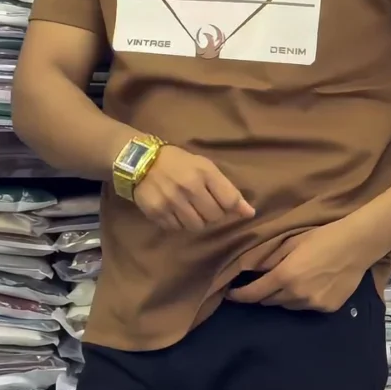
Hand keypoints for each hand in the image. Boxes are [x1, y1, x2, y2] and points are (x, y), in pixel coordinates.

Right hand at [134, 146, 254, 231]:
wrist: (141, 160)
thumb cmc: (178, 162)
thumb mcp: (205, 167)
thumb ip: (227, 189)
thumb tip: (250, 213)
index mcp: (204, 172)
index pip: (229, 201)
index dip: (232, 208)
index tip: (229, 208)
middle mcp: (189, 187)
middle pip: (214, 217)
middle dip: (212, 214)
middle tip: (203, 204)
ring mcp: (172, 201)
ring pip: (196, 227)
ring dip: (196, 220)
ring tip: (189, 208)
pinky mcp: (157, 212)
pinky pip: (177, 229)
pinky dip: (179, 223)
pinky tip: (174, 210)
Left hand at [228, 220, 369, 310]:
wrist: (355, 245)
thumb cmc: (321, 237)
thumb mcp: (291, 242)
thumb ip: (269, 257)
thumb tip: (249, 268)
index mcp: (285, 275)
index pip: (254, 292)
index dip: (240, 295)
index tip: (231, 294)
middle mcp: (296, 294)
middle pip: (269, 301)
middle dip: (262, 293)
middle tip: (261, 283)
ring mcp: (312, 304)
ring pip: (287, 306)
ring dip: (282, 297)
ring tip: (288, 282)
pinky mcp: (326, 308)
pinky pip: (305, 307)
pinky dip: (301, 299)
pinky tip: (308, 285)